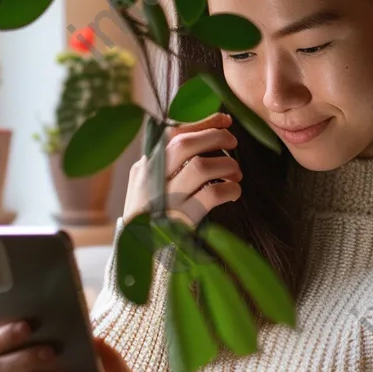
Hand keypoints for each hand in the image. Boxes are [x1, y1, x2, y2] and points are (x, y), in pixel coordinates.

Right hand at [122, 111, 241, 229]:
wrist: (138, 251)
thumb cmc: (150, 214)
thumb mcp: (147, 183)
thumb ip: (165, 161)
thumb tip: (202, 133)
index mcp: (145, 166)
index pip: (172, 133)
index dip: (202, 123)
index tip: (224, 120)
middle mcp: (152, 179)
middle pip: (185, 144)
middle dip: (215, 137)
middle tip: (232, 142)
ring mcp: (166, 199)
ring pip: (201, 167)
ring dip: (226, 165)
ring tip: (235, 172)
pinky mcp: (182, 219)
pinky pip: (212, 194)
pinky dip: (230, 189)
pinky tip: (233, 191)